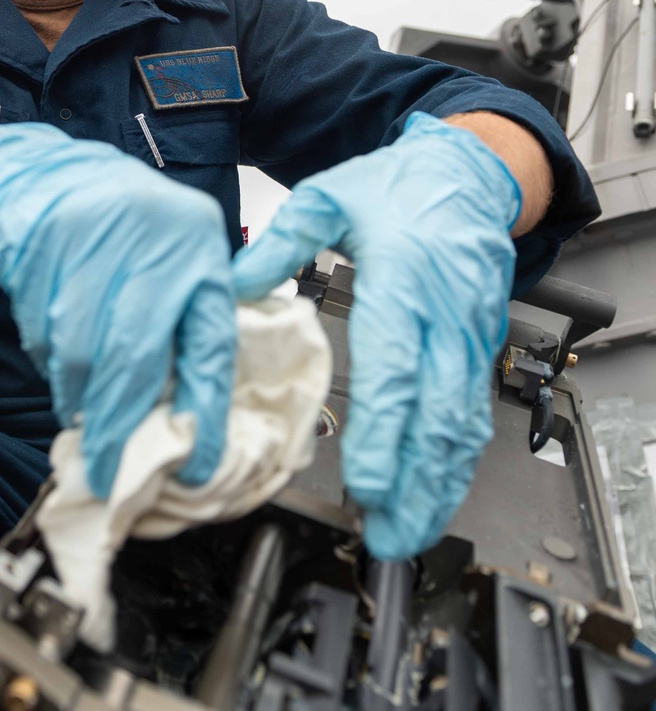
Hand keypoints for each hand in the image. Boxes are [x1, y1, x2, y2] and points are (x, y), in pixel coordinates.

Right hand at [0, 123, 235, 497]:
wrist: (40, 172)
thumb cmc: (118, 221)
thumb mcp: (171, 257)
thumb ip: (183, 321)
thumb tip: (185, 414)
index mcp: (198, 249)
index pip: (210, 344)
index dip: (203, 411)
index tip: (194, 465)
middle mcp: (152, 242)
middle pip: (136, 356)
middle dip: (119, 424)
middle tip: (108, 467)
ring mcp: (92, 241)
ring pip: (83, 352)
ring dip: (78, 397)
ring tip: (78, 410)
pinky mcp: (40, 248)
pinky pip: (44, 334)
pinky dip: (50, 362)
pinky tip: (56, 355)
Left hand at [232, 113, 519, 558]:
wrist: (467, 175)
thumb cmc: (397, 189)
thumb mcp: (329, 197)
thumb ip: (280, 242)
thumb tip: (232, 284)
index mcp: (402, 283)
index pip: (395, 372)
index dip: (383, 435)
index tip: (364, 483)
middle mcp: (443, 319)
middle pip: (434, 418)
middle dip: (413, 485)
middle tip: (385, 536)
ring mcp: (468, 339)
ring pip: (459, 427)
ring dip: (437, 487)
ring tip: (408, 534)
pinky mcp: (478, 351)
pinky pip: (469, 417)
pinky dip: (453, 464)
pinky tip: (433, 495)